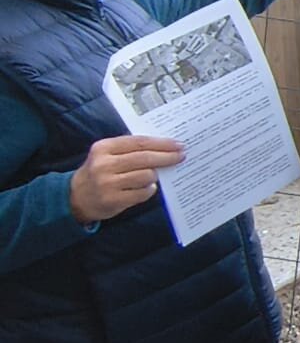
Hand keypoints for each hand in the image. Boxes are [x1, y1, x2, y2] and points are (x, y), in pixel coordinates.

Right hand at [69, 135, 185, 223]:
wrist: (75, 198)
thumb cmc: (98, 173)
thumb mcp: (106, 155)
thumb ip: (130, 149)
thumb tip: (164, 146)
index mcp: (104, 148)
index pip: (139, 142)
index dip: (161, 143)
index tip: (178, 144)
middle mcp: (104, 164)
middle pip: (144, 158)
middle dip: (167, 156)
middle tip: (181, 156)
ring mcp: (108, 183)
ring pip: (146, 176)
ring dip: (155, 175)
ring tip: (155, 175)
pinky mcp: (113, 200)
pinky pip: (143, 192)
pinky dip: (149, 189)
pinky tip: (147, 187)